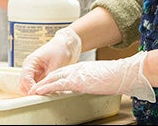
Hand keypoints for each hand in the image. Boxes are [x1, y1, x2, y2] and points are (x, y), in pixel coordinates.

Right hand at [20, 27, 81, 94]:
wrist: (66, 44)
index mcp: (30, 62)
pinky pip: (36, 85)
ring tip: (45, 94)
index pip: (25, 79)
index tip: (39, 94)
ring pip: (29, 86)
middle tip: (42, 97)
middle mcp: (30, 67)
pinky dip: (40, 89)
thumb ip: (47, 78)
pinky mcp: (40, 74)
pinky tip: (47, 90)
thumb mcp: (55, 65)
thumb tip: (43, 90)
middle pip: (24, 84)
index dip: (31, 88)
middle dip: (31, 91)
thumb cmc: (60, 49)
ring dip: (35, 91)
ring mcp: (34, 71)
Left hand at [29, 51, 155, 102]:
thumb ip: (92, 80)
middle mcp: (78, 69)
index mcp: (83, 68)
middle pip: (56, 73)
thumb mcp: (101, 77)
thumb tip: (91, 86)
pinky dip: (48, 87)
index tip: (45, 83)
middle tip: (35, 86)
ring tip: (33, 89)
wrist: (123, 72)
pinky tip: (40, 90)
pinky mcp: (77, 81)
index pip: (64, 72)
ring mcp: (77, 74)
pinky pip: (58, 84)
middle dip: (45, 80)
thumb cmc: (117, 76)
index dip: (53, 78)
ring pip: (54, 77)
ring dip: (43, 84)